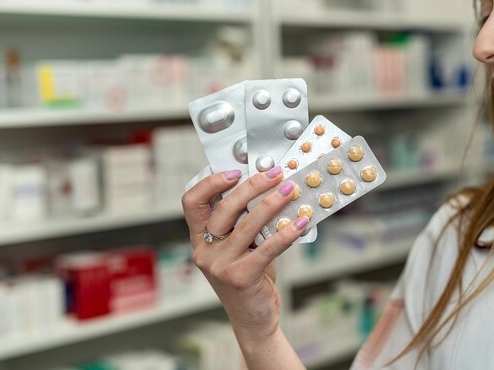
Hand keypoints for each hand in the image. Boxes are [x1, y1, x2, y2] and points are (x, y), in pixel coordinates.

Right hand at [181, 166, 308, 344]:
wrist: (253, 321)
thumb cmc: (249, 278)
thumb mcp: (240, 248)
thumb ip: (246, 223)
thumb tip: (272, 189)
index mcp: (200, 239)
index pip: (192, 202)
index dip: (210, 183)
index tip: (235, 171)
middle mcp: (205, 251)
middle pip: (224, 208)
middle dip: (252, 186)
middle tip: (275, 175)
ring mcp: (220, 265)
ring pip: (247, 224)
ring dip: (272, 203)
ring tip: (290, 191)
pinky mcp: (240, 277)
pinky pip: (267, 247)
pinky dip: (287, 232)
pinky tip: (301, 222)